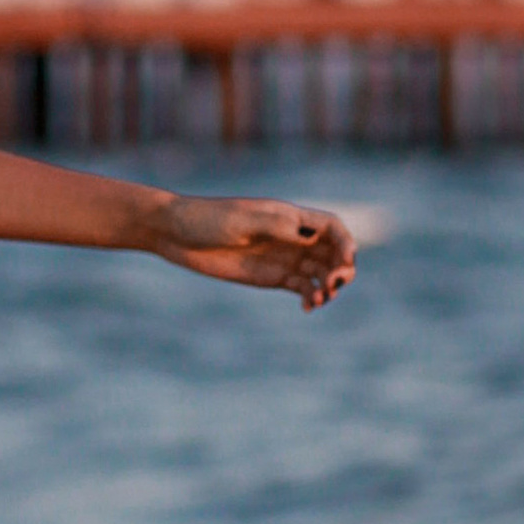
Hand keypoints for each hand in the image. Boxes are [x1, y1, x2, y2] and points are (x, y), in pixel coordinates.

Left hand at [148, 193, 355, 310]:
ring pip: (320, 272)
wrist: (177, 234)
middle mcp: (291, 237)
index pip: (332, 227)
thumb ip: (275, 228)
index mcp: (289, 216)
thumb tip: (306, 239)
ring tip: (318, 300)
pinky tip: (308, 306)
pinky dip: (311, 297)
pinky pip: (301, 288)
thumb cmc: (208, 219)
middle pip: (332, 252)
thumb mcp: (242, 220)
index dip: (346, 242)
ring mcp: (283, 258)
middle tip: (333, 284)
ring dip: (328, 286)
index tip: (345, 260)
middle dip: (341, 268)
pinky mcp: (270, 277)